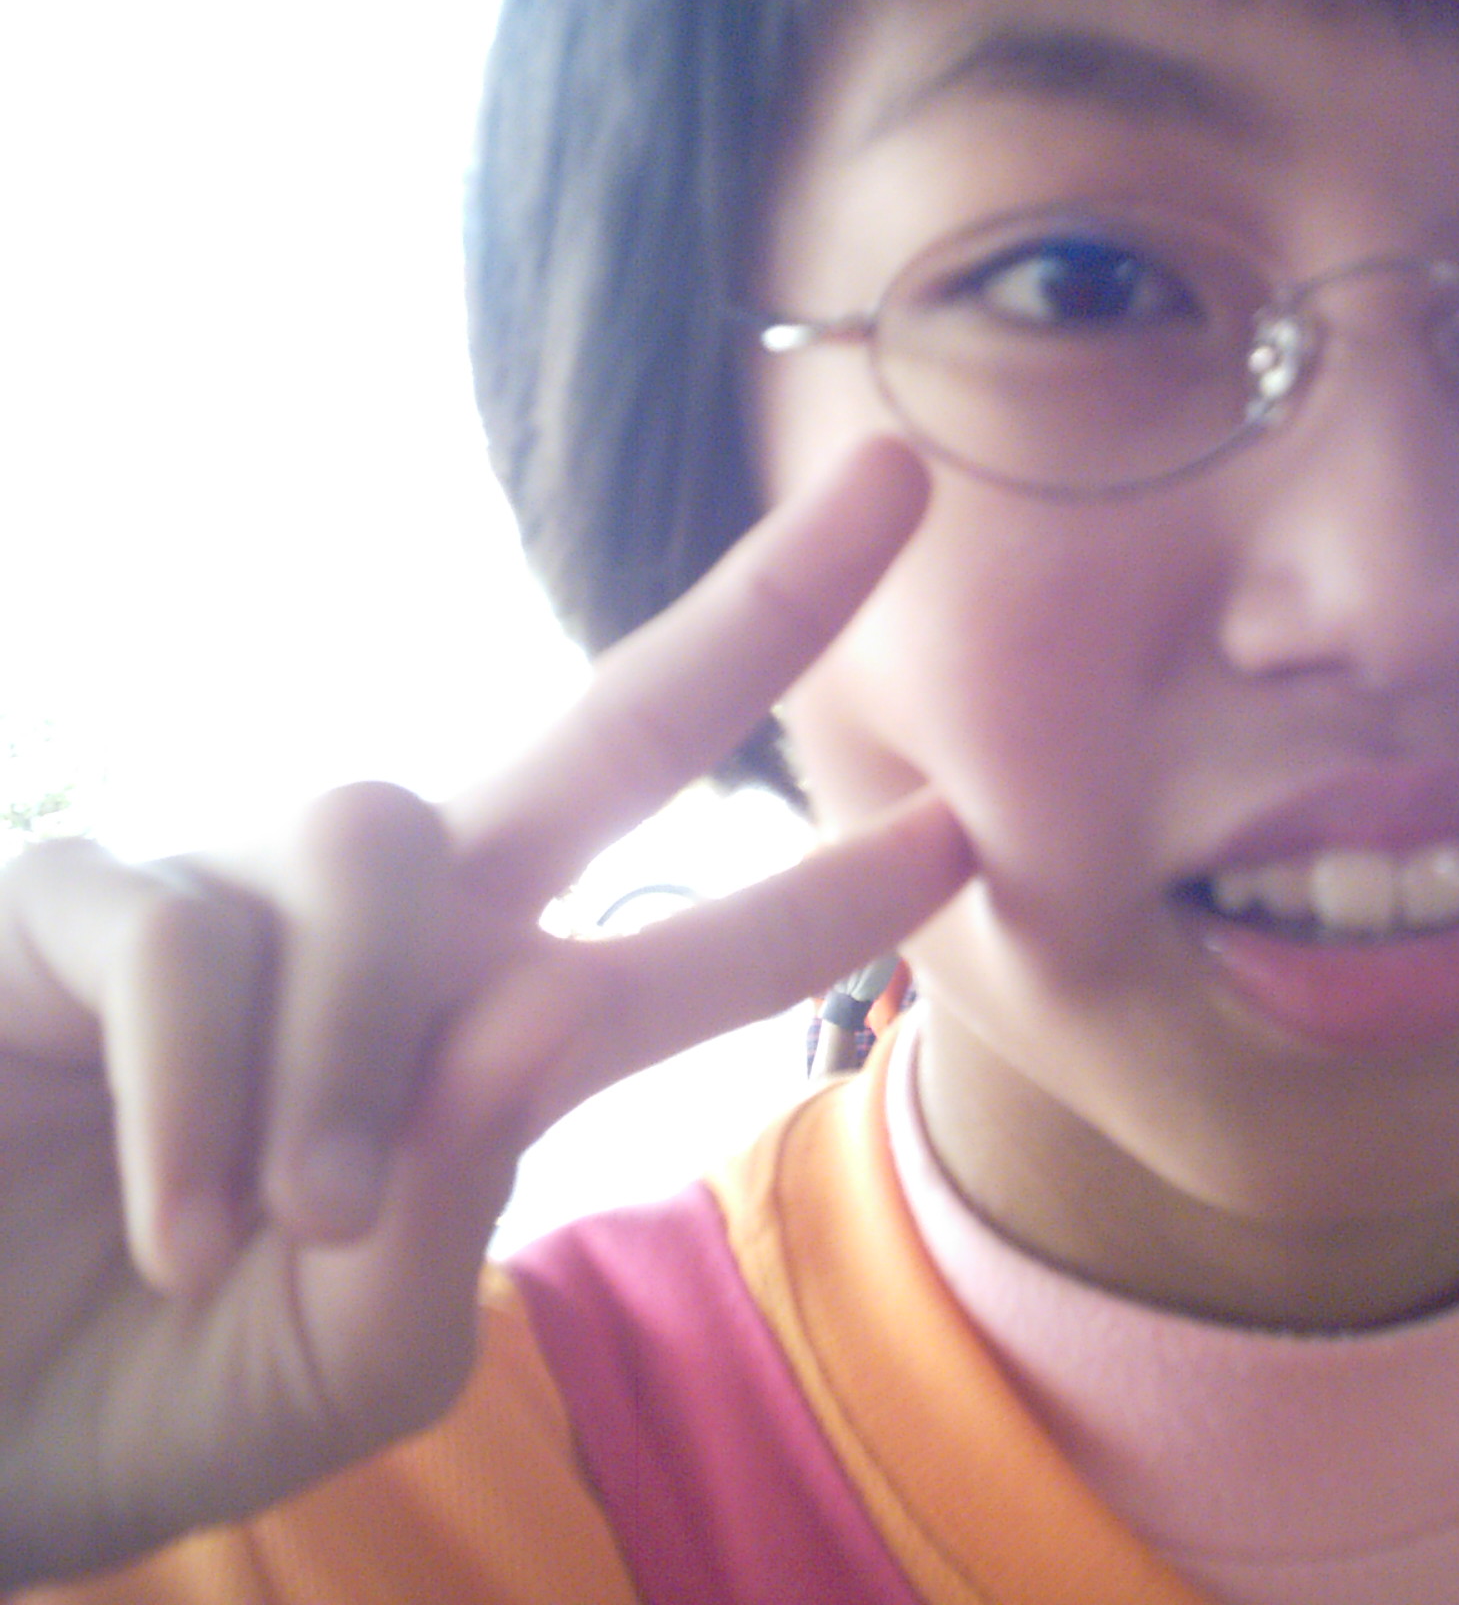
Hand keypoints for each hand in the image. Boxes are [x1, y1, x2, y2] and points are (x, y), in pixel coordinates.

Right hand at [0, 440, 974, 1585]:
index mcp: (479, 1035)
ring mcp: (233, 890)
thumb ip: (459, 1198)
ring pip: (387, 849)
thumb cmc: (152, 1380)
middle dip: (763, 613)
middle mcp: (387, 931)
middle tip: (905, 481)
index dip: (821, 896)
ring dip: (361, 1047)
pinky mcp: (61, 893)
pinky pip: (182, 938)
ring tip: (294, 1227)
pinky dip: (204, 1096)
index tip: (964, 831)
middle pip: (607, 730)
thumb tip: (533, 1007)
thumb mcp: (353, 1350)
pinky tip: (185, 1224)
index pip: (685, 942)